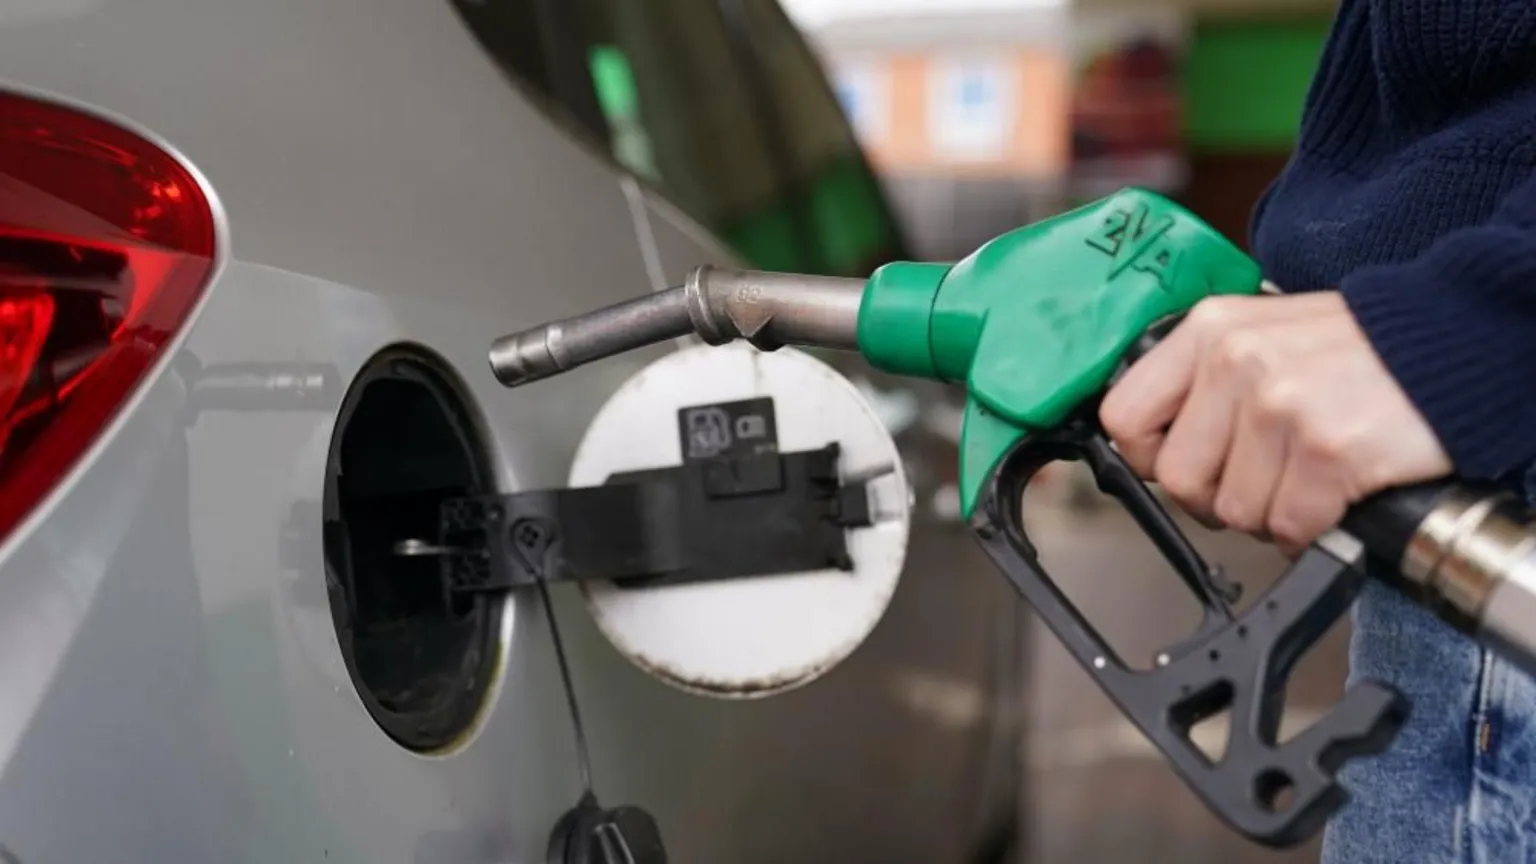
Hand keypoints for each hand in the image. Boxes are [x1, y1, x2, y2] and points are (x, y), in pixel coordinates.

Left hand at [1099, 291, 1451, 556]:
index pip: (1123, 417)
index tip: (1180, 461)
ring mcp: (1280, 406)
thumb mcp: (1262, 333)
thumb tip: (1150, 444)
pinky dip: (1310, 526)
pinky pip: (1288, 526)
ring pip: (1233, 511)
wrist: (1454, 341)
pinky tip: (1332, 493)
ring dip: (1270, 512)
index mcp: (1209, 330)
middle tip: (1259, 478)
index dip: (1149, 456)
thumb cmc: (1357, 348)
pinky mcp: (1326, 450)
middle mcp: (1236, 362)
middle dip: (1216, 496)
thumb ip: (1203, 379)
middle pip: (1178, 478)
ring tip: (1304, 476)